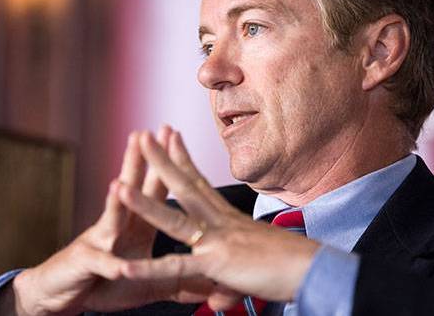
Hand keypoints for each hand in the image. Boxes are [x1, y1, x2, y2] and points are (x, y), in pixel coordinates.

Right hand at [0, 127, 215, 314]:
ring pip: (111, 218)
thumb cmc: (106, 284)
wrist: (61, 296)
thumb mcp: (149, 282)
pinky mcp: (86, 265)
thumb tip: (210, 281)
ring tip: (120, 184)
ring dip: (116, 202)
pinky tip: (118, 264)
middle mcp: (118, 227)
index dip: (167, 165)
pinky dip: (109, 265)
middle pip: (133, 190)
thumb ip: (178, 280)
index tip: (177, 136)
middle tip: (148, 134)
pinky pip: (101, 264)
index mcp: (138, 226)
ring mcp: (100, 243)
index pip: (155, 189)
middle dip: (140, 162)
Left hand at [115, 130, 319, 308]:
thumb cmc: (291, 267)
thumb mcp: (250, 272)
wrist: (314, 270)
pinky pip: (176, 268)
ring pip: (174, 220)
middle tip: (143, 136)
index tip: (171, 136)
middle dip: (161, 161)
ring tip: (119, 186)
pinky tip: (124, 267)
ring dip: (145, 204)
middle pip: (185, 187)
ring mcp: (217, 241)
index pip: (201, 182)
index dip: (184, 159)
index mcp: (230, 218)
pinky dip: (148, 269)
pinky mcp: (217, 264)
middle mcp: (222, 222)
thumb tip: (216, 297)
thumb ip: (226, 282)